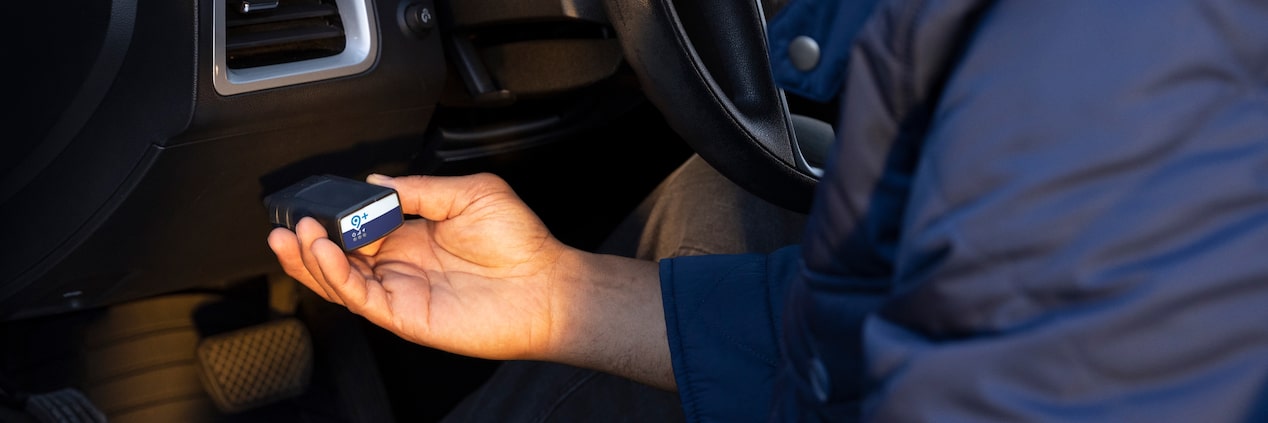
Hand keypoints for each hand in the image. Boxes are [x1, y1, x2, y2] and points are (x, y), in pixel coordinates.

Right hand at [267, 173, 570, 359]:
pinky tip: (324, 253)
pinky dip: (336, 277)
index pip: (358, 225)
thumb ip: (419, 189)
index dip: (334, 216)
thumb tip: (375, 182)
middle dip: (308, 240)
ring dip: (312, 259)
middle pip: (339, 255)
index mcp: (413, 234)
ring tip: (294, 235)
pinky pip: (360, 297)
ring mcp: (401, 290)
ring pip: (340, 279)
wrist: (548, 285)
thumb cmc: (521, 243)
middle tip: (286, 222)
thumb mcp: (470, 193)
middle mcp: (401, 264)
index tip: (313, 200)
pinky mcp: (405, 315)